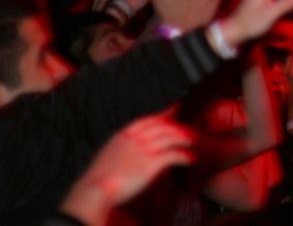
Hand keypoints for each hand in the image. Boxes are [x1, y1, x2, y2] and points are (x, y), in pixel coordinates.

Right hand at [58, 113, 195, 225]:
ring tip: (193, 142)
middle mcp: (136, 137)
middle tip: (190, 130)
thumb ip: (121, 148)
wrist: (94, 189)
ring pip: (171, 137)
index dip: (165, 113)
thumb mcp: (108, 154)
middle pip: (164, 125)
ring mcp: (144, 149)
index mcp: (125, 134)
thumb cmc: (98, 178)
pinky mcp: (150, 163)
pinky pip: (173, 155)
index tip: (176, 108)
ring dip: (184, 138)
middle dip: (179, 126)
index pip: (150, 118)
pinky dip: (184, 156)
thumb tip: (127, 150)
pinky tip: (191, 159)